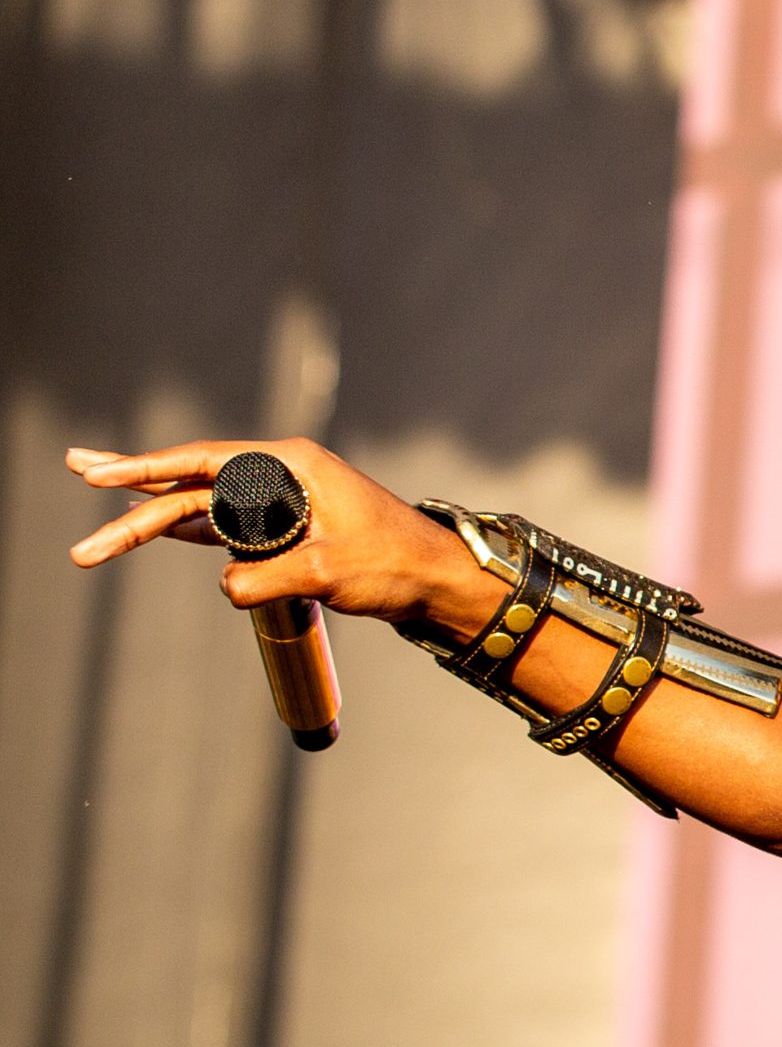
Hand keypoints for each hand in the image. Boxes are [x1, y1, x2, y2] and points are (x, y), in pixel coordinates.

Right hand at [66, 438, 500, 635]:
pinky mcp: (286, 530)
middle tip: (77, 472)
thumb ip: (263, 577)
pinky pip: (223, 526)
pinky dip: (186, 530)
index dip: (148, 467)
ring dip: (152, 516)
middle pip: (193, 481)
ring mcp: (282, 502)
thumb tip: (224, 585)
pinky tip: (152, 530)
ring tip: (101, 525)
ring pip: (202, 506)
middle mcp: (282, 476)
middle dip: (134, 486)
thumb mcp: (325, 572)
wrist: (439, 580)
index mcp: (293, 466)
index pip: (205, 461)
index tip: (101, 474)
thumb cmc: (396, 565)